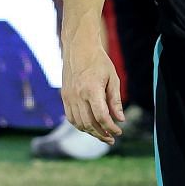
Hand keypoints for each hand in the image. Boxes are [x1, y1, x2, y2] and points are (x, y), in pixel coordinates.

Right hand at [60, 21, 123, 143]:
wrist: (78, 47)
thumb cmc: (98, 61)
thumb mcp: (112, 78)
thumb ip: (115, 100)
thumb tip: (120, 119)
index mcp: (91, 89)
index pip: (101, 116)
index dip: (111, 127)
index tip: (119, 131)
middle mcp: (77, 95)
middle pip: (89, 123)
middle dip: (102, 134)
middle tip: (112, 138)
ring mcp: (68, 97)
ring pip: (79, 123)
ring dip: (91, 132)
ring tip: (102, 135)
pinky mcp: (64, 96)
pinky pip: (71, 117)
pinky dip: (80, 125)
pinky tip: (90, 127)